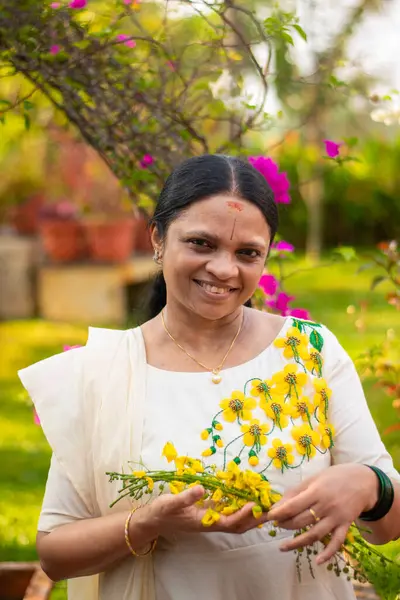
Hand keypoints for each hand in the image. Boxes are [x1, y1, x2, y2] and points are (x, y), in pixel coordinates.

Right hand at [141, 486, 269, 537]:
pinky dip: (241, 507)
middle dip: (255, 518)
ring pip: (236, 520)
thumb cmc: (163, 512)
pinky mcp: (210, 513)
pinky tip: (249, 498)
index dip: (243, 514)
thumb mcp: (172, 503)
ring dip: (252, 514)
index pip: (229, 522)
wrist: (154, 520)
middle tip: (272, 508)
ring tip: (267, 504)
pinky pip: (229, 512)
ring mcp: (211, 519)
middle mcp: (211, 523)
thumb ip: (186, 497)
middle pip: (238, 525)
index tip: (255, 505)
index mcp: (204, 522)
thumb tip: (202, 488)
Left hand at [266, 464, 378, 564]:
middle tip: (277, 525)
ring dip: (297, 543)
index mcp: (316, 491)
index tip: (269, 517)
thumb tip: (278, 504)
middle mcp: (326, 506)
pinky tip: (318, 561)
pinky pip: (336, 542)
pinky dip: (328, 553)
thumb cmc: (334, 477)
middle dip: (285, 525)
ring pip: (314, 534)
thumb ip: (297, 491)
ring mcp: (336, 518)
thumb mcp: (314, 478)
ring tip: (282, 547)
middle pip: (301, 521)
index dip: (279, 513)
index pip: (293, 506)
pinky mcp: (345, 526)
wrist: (363, 481)